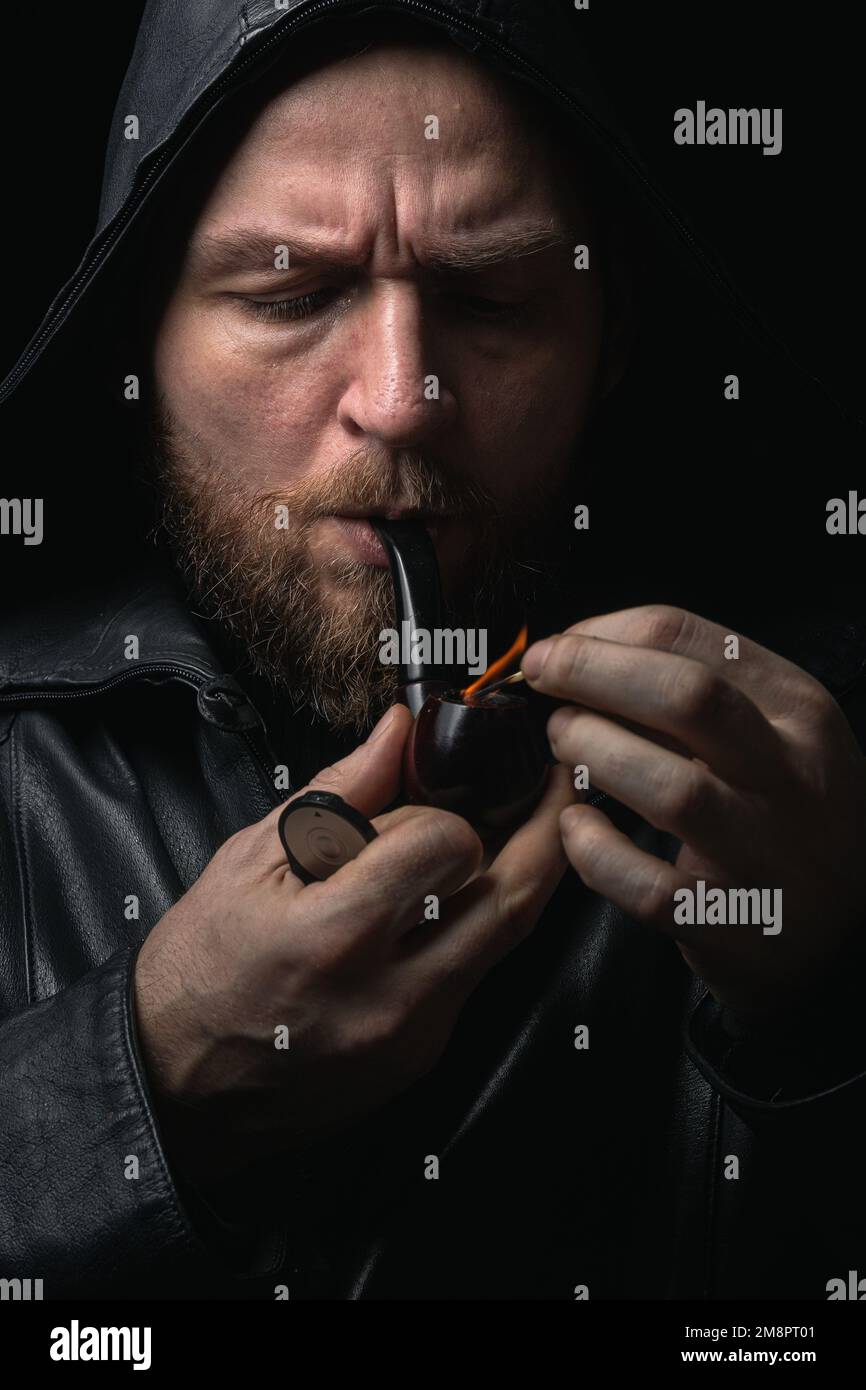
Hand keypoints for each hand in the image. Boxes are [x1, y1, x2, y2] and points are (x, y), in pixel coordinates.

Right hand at [133, 703, 573, 1181]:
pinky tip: (461, 899)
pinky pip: (475, 976)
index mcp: (335, 935)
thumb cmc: (199, 970)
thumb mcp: (247, 864)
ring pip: (507, 939)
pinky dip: (480, 927)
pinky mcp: (422, 1058)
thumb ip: (337, 794)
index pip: (445, 846)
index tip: (424, 802)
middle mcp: (390, 994)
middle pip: (511, 898)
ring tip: (528, 830)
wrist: (178, 1090)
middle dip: (548, 831)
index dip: (443, 811)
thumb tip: (398, 731)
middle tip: (559, 784)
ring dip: (526, 877)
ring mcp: (414, 1035)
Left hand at [522, 605, 865, 1015]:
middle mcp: (793, 775)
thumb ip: (688, 695)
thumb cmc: (781, 812)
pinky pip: (650, 887)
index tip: (558, 647)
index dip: (604, 634)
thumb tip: (581, 653)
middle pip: (687, 698)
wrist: (842, 928)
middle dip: (593, 673)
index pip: (690, 639)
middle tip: (543, 679)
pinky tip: (575, 828)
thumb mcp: (767, 733)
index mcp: (798, 709)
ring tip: (563, 744)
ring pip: (673, 790)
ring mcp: (768, 853)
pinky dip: (598, 854)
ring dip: (597, 754)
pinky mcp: (732, 924)